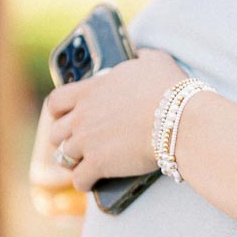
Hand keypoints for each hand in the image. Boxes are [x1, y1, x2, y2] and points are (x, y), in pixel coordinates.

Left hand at [45, 48, 185, 190]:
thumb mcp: (155, 61)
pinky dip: (84, 182)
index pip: (56, 101)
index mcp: (90, 90)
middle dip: (64, 139)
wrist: (180, 120)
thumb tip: (141, 53)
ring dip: (73, 161)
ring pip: (64, 157)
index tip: (64, 117)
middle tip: (76, 143)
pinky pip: (79, 179)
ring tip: (83, 165)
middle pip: (56, 132)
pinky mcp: (98, 164)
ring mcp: (87, 141)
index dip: (58, 112)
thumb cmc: (170, 90)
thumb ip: (141, 56)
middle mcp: (82, 116)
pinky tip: (91, 183)